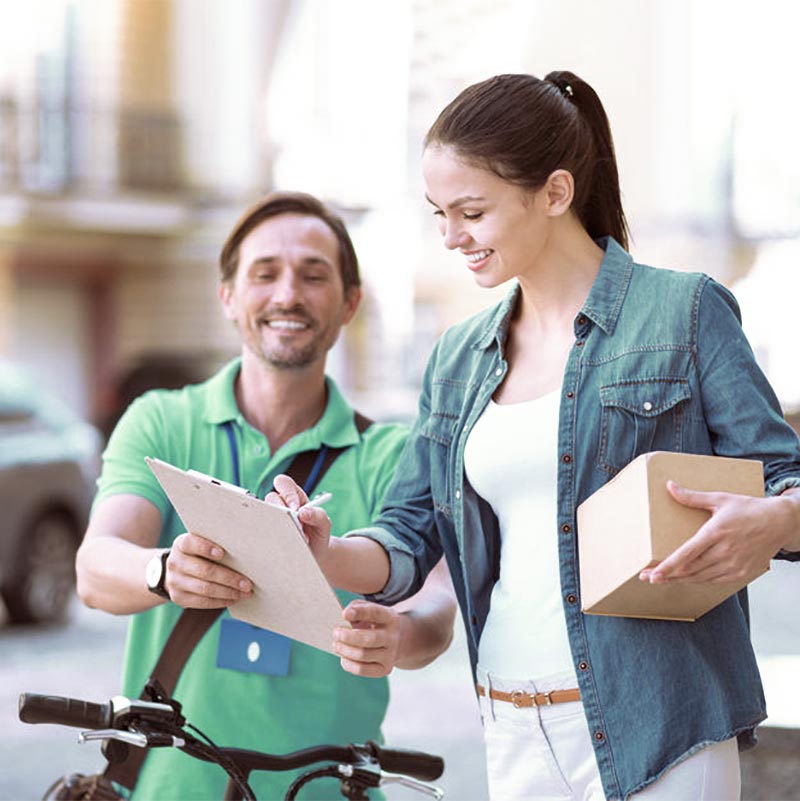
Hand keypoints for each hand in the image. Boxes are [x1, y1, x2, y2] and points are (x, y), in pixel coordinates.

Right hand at [164, 533, 252, 607]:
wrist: (175, 571)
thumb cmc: (199, 554)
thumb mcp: (201, 543)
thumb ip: (216, 544)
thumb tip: (244, 551)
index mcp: (181, 545)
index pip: (191, 543)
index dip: (205, 548)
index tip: (222, 553)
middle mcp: (175, 563)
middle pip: (204, 571)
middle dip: (229, 578)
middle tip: (248, 583)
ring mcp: (175, 582)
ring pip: (205, 589)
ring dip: (229, 592)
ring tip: (246, 593)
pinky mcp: (179, 598)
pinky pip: (203, 602)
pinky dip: (221, 601)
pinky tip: (234, 599)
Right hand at [264, 474, 331, 564]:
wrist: (315, 553)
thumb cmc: (318, 534)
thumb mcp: (324, 524)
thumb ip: (318, 515)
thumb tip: (303, 512)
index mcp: (295, 495)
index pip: (284, 483)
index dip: (287, 493)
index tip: (295, 509)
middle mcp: (281, 504)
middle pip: (271, 497)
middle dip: (280, 509)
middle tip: (292, 524)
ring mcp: (272, 517)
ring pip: (265, 513)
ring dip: (278, 525)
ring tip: (293, 538)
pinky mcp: (267, 531)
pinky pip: (262, 529)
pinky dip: (272, 536)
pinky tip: (283, 543)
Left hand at [333, 600, 409, 677]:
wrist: (396, 640)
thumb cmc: (374, 621)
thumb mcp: (369, 609)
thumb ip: (356, 607)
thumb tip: (345, 616)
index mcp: (390, 617)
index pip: (376, 613)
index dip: (359, 613)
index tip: (344, 614)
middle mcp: (393, 637)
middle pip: (369, 639)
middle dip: (348, 637)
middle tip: (335, 632)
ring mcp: (390, 655)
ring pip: (363, 655)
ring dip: (344, 650)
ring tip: (336, 644)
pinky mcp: (385, 669)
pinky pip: (362, 670)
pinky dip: (348, 664)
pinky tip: (343, 657)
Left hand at [639, 481, 789, 584]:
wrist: (780, 522)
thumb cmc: (749, 508)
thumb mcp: (720, 499)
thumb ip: (692, 497)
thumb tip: (669, 486)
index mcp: (717, 532)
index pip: (687, 554)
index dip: (668, 566)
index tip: (652, 574)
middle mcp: (725, 551)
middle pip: (690, 569)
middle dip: (666, 575)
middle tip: (647, 577)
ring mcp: (735, 565)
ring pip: (700, 578)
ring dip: (679, 580)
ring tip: (661, 579)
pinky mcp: (742, 573)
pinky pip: (714, 581)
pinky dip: (697, 581)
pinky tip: (685, 578)